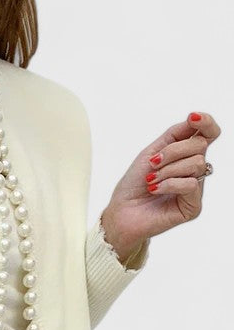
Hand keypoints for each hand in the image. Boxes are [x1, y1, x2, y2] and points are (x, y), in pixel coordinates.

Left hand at [99, 110, 220, 263]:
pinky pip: (190, 185)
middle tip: (152, 163)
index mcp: (186, 155)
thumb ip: (174, 135)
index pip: (208, 134)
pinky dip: (169, 184)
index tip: (192, 117)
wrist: (121, 211)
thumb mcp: (151, 152)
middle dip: (173, 151)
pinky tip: (155, 189)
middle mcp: (194, 171)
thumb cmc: (133, 184)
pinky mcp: (193, 207)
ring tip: (151, 180)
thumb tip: (194, 118)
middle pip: (200, 145)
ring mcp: (196, 189)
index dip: (206, 122)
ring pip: (197, 164)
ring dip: (168, 169)